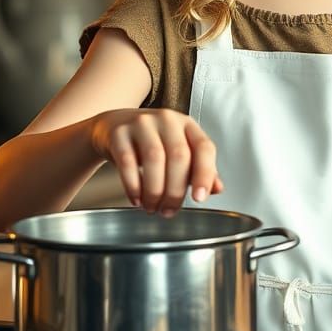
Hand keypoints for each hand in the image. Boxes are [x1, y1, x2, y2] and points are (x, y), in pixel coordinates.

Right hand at [89, 108, 223, 215]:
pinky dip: (133, 186)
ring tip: (152, 207)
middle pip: (178, 156)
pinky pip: (127, 162)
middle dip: (175, 190)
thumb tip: (217, 189)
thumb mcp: (178, 148)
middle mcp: (167, 120)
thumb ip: (198, 168)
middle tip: (169, 210)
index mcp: (187, 124)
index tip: (199, 198)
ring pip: (154, 159)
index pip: (204, 147)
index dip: (205, 174)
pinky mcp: (119, 133)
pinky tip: (136, 199)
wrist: (113, 125)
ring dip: (155, 191)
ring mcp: (142, 123)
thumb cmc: (151, 141)